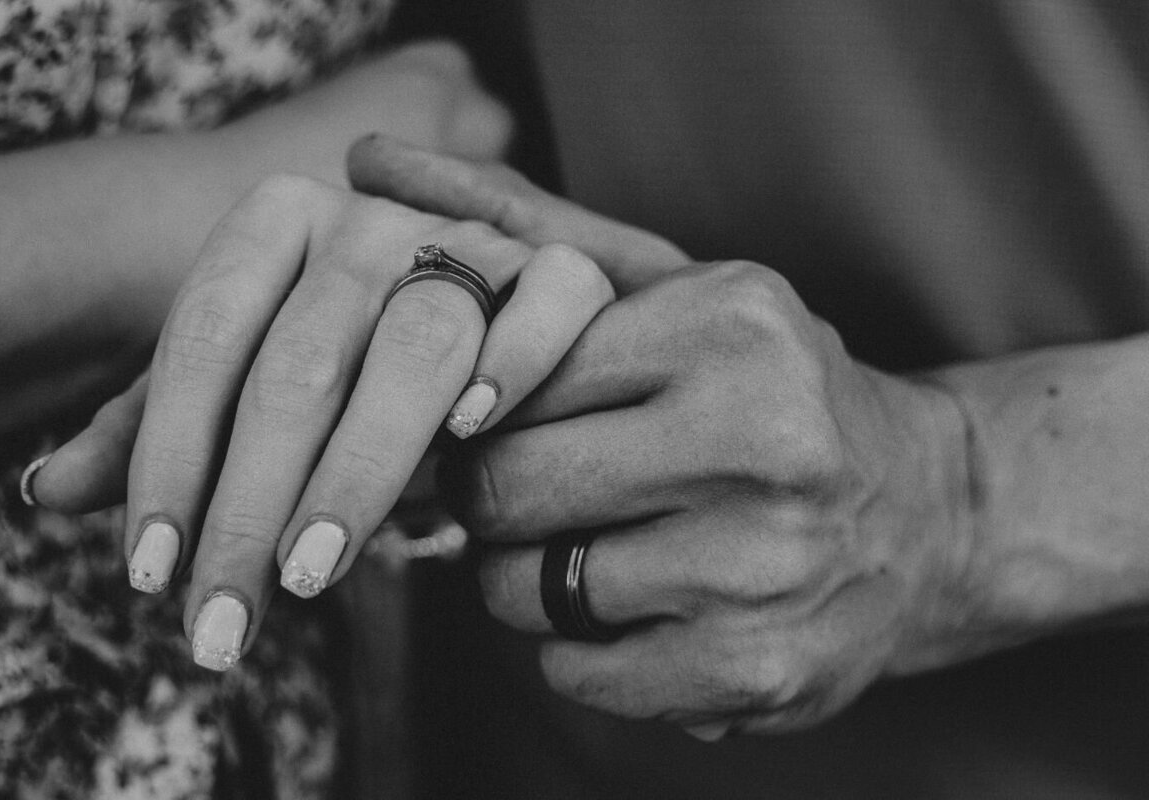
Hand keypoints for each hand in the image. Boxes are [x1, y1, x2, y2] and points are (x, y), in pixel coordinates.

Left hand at [29, 173, 613, 670]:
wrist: (473, 280)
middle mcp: (370, 217)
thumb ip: (159, 424)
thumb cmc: (343, 352)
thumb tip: (50, 492)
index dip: (169, 458)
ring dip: (361, 469)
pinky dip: (512, 366)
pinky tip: (471, 438)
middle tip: (223, 621)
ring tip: (310, 572)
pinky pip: (547, 307)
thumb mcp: (242, 377)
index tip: (150, 572)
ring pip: (417, 347)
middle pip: (300, 361)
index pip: (205, 337)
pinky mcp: (559, 266)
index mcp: (277, 217)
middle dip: (253, 503)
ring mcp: (469, 235)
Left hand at [345, 139, 973, 738]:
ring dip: (521, 578)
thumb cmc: (770, 392)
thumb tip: (370, 160)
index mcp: (729, 324)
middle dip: (482, 500)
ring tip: (577, 548)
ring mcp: (764, 565)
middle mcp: (760, 440)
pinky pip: (576, 674)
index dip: (471, 408)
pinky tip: (628, 610)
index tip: (478, 422)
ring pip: (524, 591)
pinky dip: (573, 649)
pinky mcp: (759, 669)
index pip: (504, 374)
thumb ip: (537, 232)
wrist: (929, 514)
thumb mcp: (682, 289)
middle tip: (511, 493)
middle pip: (502, 488)